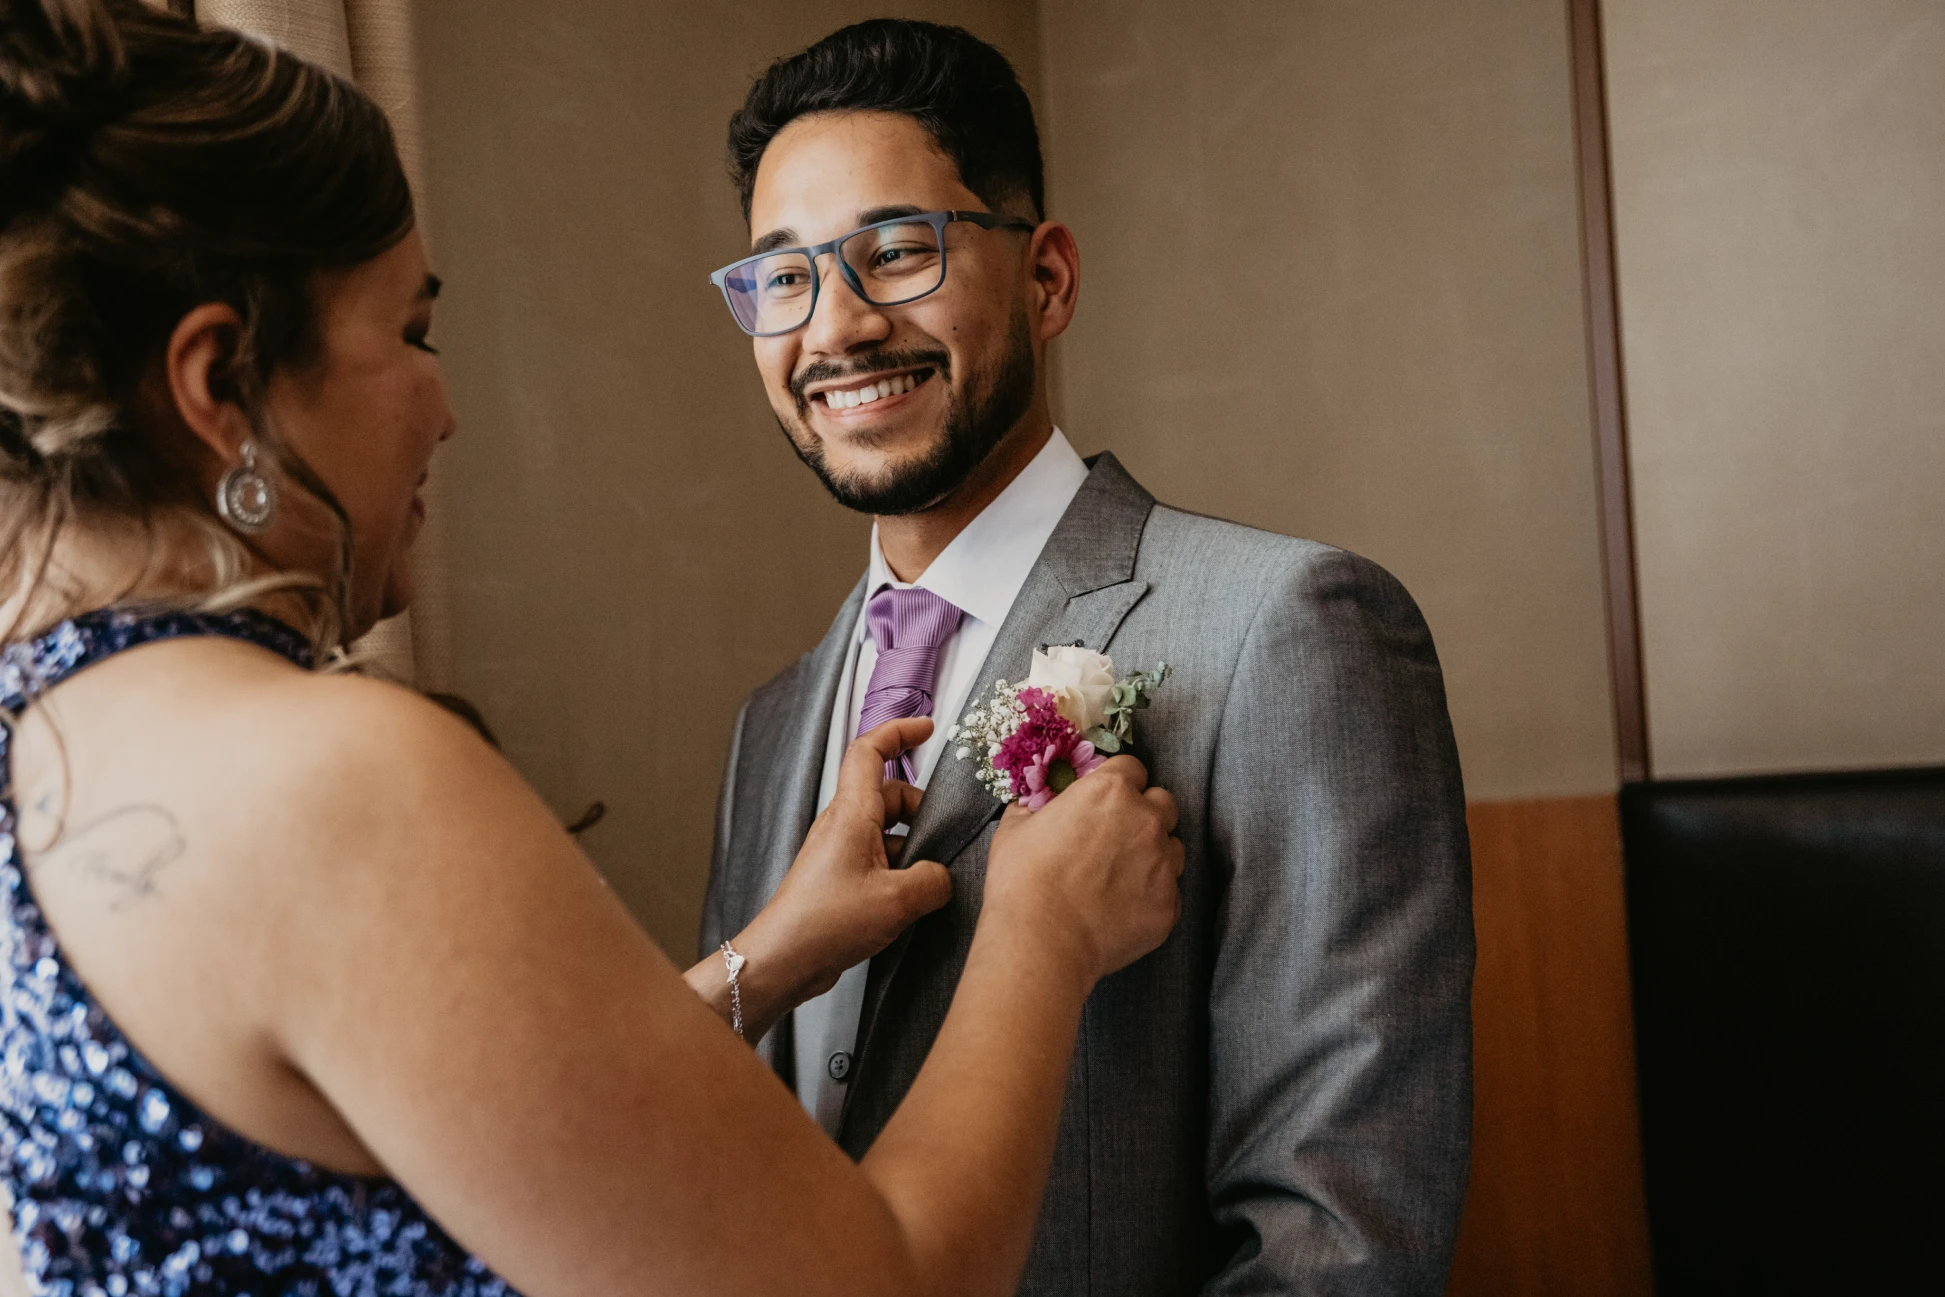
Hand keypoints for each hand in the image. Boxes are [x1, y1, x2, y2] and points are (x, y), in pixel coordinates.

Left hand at [688, 718, 952, 1037]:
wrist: (784, 958)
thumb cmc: (826, 922)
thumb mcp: (898, 899)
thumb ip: (933, 880)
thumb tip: (942, 876)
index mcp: (852, 814)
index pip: (870, 751)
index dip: (899, 732)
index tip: (928, 728)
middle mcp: (843, 826)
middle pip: (889, 796)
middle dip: (921, 809)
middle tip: (944, 836)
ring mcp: (840, 853)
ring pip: (886, 831)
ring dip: (912, 846)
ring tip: (930, 879)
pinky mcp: (840, 879)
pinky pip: (878, 859)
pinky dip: (899, 870)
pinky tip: (912, 900)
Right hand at [981, 756, 1182, 986]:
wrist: (1042, 941)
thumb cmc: (1023, 880)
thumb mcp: (1015, 829)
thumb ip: (1034, 809)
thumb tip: (1033, 807)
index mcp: (1110, 791)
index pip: (1131, 768)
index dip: (1117, 782)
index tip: (1103, 800)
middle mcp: (1146, 821)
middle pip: (1163, 802)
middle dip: (1145, 813)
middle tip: (1117, 835)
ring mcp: (1163, 865)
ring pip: (1173, 847)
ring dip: (1154, 854)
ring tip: (1122, 876)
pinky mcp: (1169, 905)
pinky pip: (1169, 892)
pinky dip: (1151, 896)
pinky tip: (1122, 909)